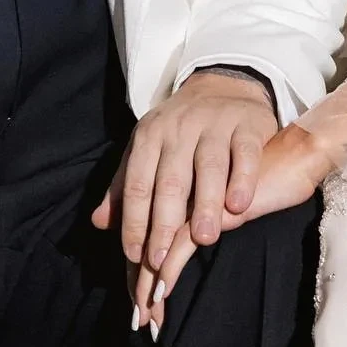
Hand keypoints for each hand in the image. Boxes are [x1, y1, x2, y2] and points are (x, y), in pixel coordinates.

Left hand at [92, 69, 277, 277]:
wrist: (224, 87)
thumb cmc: (180, 133)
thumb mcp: (147, 152)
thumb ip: (125, 188)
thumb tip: (99, 223)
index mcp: (149, 137)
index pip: (138, 183)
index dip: (134, 220)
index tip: (135, 255)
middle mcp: (179, 129)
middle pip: (170, 179)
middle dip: (164, 221)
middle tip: (160, 259)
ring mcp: (215, 125)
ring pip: (208, 166)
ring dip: (205, 204)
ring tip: (203, 238)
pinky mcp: (247, 126)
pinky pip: (244, 154)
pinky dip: (241, 179)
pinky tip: (238, 206)